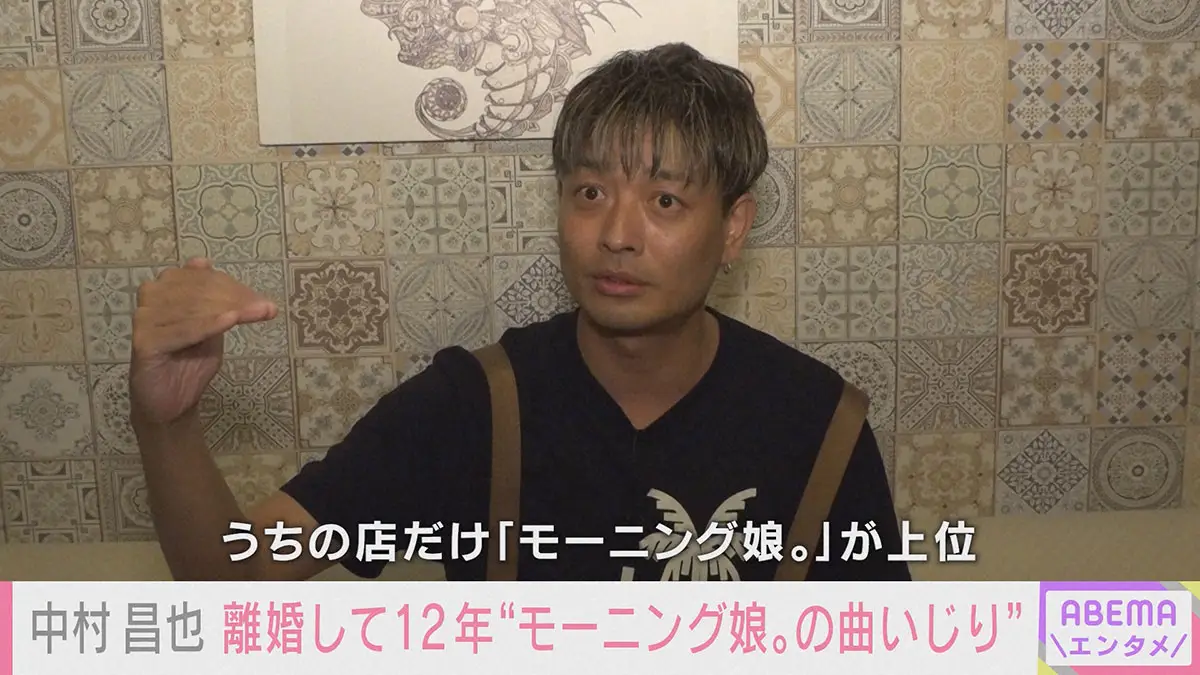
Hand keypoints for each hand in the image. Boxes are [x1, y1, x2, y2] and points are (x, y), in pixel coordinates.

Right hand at [129, 257, 278, 427]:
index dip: (236, 288)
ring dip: (230, 309)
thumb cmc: (190, 361)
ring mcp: (144, 318)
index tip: (265, 303)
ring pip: (194, 307)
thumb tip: (204, 261)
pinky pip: (183, 330)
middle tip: (267, 309)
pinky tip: (230, 321)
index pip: (205, 278)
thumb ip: (212, 298)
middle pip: (201, 289)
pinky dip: (208, 324)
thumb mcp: (210, 326)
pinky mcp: (144, 342)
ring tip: (258, 314)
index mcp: (164, 287)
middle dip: (238, 298)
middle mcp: (151, 297)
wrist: (171, 402)